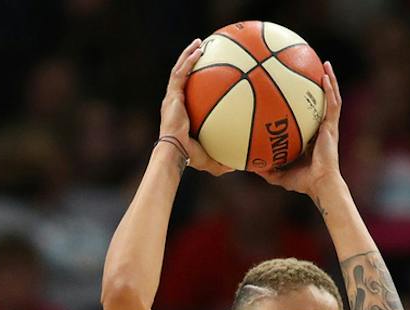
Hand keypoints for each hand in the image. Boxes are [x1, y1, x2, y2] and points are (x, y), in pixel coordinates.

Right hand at [159, 39, 232, 176]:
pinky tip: (199, 50)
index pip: (186, 92)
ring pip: (179, 69)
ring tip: (199, 42)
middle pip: (181, 76)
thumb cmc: (189, 157)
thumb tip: (237, 166)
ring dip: (188, 54)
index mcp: (181, 112)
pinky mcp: (172, 95)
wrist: (175, 152)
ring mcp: (172, 97)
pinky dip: (189, 60)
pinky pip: (181, 73)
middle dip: (190, 60)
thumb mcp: (210, 158)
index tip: (204, 72)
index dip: (193, 80)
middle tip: (202, 49)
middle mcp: (174, 102)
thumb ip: (222, 160)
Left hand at [261, 62, 343, 196]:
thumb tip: (246, 164)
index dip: (307, 102)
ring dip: (330, 80)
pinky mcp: (332, 127)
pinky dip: (330, 89)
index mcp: (312, 136)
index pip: (309, 115)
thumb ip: (265, 167)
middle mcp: (322, 128)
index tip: (299, 89)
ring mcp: (329, 126)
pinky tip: (325, 76)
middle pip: (322, 101)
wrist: (319, 184)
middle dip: (320, 85)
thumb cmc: (302, 182)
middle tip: (314, 68)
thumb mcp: (278, 174)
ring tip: (326, 64)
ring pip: (332, 98)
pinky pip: (332, 104)